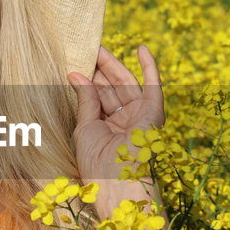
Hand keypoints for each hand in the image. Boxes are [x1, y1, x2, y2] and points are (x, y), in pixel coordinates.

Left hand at [67, 45, 165, 219]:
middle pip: (110, 89)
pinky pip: (153, 86)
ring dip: (113, 65)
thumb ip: (85, 100)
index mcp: (105, 129)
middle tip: (85, 48)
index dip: (87, 80)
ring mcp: (139, 117)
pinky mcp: (154, 114)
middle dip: (98, 69)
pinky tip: (141, 48)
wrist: (119, 182)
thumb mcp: (84, 127)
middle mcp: (123, 122)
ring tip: (98, 46)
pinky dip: (149, 67)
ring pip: (126, 84)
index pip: (96, 99)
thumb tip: (76, 75)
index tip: (75, 62)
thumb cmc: (97, 162)